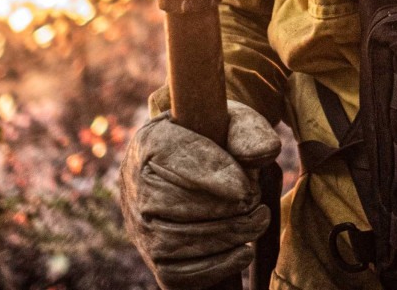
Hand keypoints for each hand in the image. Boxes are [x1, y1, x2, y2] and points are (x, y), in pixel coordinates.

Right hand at [120, 97, 281, 288]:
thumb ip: (249, 131)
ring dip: (222, 237)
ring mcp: (139, 224)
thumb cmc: (221, 139)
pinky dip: (212, 268)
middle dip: (222, 209)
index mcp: (151, 140)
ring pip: (171, 242)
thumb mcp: (236, 123)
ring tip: (257, 222)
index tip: (246, 186)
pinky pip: (174, 274)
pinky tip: (243, 252)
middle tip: (256, 204)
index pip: (172, 156)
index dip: (211, 175)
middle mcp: (134, 183)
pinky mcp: (153, 256)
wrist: (202, 162)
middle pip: (168, 205)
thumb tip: (262, 154)